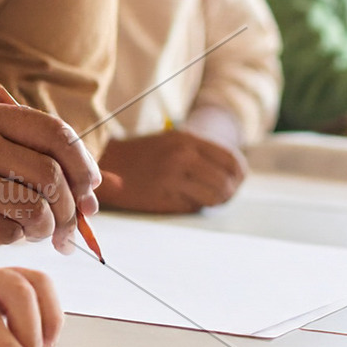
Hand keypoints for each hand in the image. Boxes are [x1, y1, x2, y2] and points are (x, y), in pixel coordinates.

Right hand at [0, 101, 101, 255]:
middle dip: (69, 208)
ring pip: (36, 209)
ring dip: (46, 228)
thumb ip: (62, 170)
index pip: (57, 134)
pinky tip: (7, 232)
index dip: (83, 165)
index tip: (90, 189)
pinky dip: (20, 238)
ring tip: (38, 230)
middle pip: (50, 175)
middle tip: (68, 225)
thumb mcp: (18, 158)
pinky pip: (13, 234)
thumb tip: (98, 198)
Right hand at [97, 130, 246, 213]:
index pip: (232, 161)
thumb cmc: (146, 154)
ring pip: (213, 198)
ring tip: (202, 199)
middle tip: (218, 196)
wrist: (108, 162)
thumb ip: (203, 153)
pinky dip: (191, 206)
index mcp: (187, 139)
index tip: (235, 182)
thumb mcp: (174, 142)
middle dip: (226, 194)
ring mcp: (171, 177)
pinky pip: (191, 207)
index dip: (238, 176)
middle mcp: (181, 156)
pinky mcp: (161, 197)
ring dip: (212, 202)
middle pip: (225, 183)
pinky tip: (179, 199)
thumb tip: (236, 174)